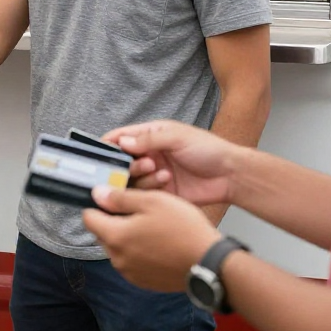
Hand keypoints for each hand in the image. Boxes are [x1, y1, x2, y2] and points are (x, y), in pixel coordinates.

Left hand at [83, 184, 221, 293]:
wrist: (209, 263)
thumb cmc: (183, 228)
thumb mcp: (152, 201)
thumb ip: (120, 198)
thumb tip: (96, 194)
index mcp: (115, 236)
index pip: (88, 217)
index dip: (99, 204)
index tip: (114, 198)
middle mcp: (117, 259)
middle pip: (103, 233)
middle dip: (114, 221)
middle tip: (139, 211)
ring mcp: (130, 273)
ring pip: (118, 248)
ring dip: (127, 237)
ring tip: (152, 228)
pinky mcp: (144, 282)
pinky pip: (132, 262)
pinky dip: (139, 253)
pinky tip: (158, 245)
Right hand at [103, 120, 239, 207]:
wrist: (231, 176)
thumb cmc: (208, 149)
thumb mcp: (178, 137)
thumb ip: (149, 139)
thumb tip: (122, 142)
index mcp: (150, 136)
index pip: (121, 138)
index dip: (109, 144)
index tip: (100, 153)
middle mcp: (148, 155)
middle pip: (122, 161)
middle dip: (127, 164)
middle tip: (144, 164)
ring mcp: (153, 175)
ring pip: (131, 180)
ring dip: (142, 176)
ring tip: (162, 172)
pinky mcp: (161, 194)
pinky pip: (144, 194)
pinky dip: (151, 189)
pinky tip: (167, 182)